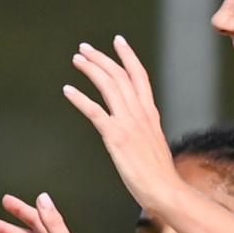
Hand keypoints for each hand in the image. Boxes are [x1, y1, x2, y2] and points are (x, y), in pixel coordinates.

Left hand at [63, 36, 181, 210]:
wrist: (166, 191)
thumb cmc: (160, 177)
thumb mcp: (155, 147)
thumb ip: (146, 133)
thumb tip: (139, 134)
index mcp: (150, 114)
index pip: (139, 76)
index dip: (128, 56)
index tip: (118, 41)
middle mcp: (140, 113)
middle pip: (119, 75)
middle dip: (101, 58)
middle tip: (84, 49)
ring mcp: (128, 123)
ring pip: (108, 85)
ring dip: (90, 69)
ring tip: (76, 60)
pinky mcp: (116, 137)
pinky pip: (94, 110)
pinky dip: (79, 98)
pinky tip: (68, 90)